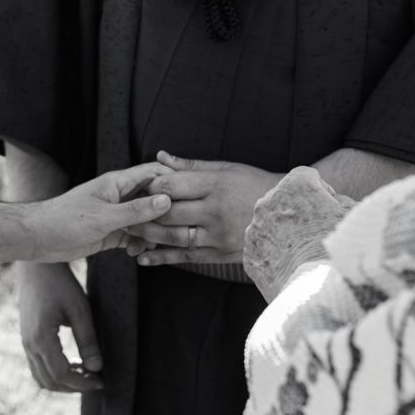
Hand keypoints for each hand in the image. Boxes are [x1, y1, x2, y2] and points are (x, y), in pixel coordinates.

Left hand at [12, 162, 172, 262]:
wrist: (39, 238)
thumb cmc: (66, 220)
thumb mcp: (105, 216)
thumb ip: (136, 210)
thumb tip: (167, 200)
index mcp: (117, 183)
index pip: (152, 174)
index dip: (173, 181)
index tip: (192, 193)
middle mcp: (119, 196)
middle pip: (153, 198)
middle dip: (167, 212)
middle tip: (179, 227)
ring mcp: (116, 215)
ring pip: (145, 220)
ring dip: (153, 232)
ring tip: (156, 244)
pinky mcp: (110, 232)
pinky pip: (134, 236)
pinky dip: (140, 244)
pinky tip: (138, 254)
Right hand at [19, 263, 102, 391]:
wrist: (38, 267)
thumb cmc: (61, 284)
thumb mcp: (80, 309)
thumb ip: (88, 340)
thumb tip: (97, 368)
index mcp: (41, 338)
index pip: (61, 374)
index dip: (82, 383)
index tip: (101, 381)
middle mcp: (29, 345)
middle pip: (50, 381)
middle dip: (74, 386)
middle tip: (96, 379)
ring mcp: (25, 342)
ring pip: (41, 377)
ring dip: (63, 381)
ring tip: (85, 371)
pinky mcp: (27, 338)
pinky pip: (38, 366)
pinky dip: (55, 372)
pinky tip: (72, 361)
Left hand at [127, 151, 282, 265]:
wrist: (290, 215)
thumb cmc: (255, 184)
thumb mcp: (227, 168)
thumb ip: (190, 165)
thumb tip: (160, 155)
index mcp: (217, 185)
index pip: (172, 186)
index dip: (150, 186)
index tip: (138, 187)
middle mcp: (216, 211)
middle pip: (167, 212)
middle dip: (142, 212)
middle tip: (124, 211)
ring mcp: (218, 235)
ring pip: (172, 237)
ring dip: (146, 235)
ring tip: (128, 231)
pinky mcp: (220, 254)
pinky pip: (185, 257)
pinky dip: (161, 258)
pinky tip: (143, 258)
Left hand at [244, 167, 355, 301]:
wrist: (320, 293)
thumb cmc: (345, 250)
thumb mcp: (355, 217)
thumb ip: (340, 201)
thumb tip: (331, 203)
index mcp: (295, 185)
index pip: (306, 176)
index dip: (320, 190)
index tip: (329, 208)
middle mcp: (267, 202)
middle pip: (283, 199)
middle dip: (299, 211)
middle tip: (318, 232)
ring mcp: (254, 230)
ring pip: (270, 224)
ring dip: (284, 233)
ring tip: (306, 253)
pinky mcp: (249, 255)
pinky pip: (262, 249)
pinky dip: (274, 255)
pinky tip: (294, 267)